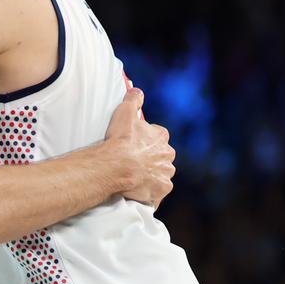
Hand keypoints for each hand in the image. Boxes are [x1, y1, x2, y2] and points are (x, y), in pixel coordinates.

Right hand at [103, 88, 174, 207]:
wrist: (117, 166)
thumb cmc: (120, 140)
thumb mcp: (124, 113)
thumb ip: (133, 99)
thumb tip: (137, 91)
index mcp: (161, 138)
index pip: (158, 137)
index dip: (145, 140)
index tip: (134, 142)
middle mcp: (168, 157)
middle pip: (161, 156)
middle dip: (150, 158)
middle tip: (132, 159)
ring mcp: (165, 175)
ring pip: (159, 174)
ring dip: (150, 174)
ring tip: (132, 175)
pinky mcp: (160, 191)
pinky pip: (156, 192)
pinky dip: (149, 191)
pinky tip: (137, 189)